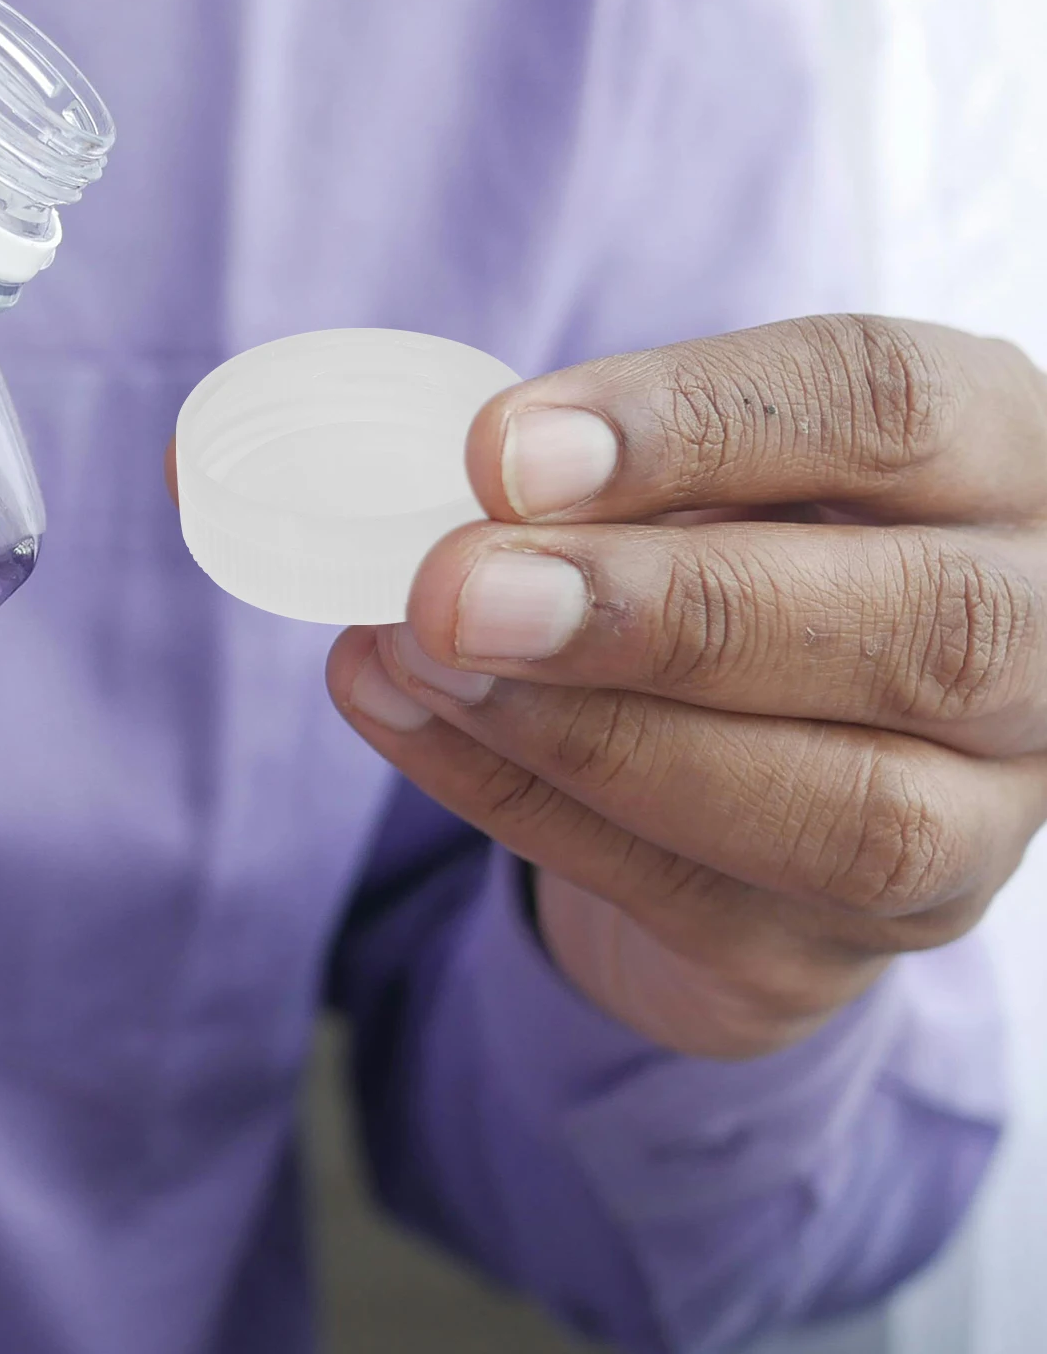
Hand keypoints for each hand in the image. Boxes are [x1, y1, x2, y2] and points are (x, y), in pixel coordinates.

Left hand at [324, 316, 1046, 1057]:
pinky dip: (521, 801)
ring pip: (836, 807)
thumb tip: (375, 479)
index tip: (503, 448)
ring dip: (591, 730)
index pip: (888, 409)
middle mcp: (1032, 651)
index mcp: (994, 467)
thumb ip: (565, 472)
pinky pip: (694, 894)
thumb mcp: (672, 480)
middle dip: (662, 609)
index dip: (696, 422)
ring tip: (414, 654)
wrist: (747, 751)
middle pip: (917, 627)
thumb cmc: (709, 559)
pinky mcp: (842, 946)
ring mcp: (967, 823)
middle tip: (457, 588)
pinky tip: (402, 714)